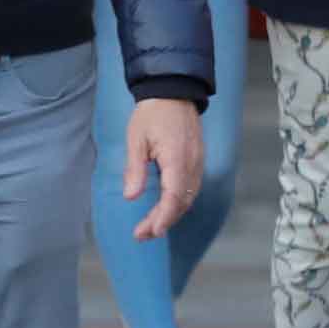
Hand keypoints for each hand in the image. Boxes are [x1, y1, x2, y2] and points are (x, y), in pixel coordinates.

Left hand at [117, 96, 203, 240]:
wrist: (173, 92)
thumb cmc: (152, 113)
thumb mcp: (136, 139)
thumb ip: (135, 169)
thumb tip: (131, 196)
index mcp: (178, 159)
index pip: (174, 196)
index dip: (164, 217)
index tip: (151, 231)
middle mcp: (193, 164)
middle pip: (182, 202)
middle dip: (163, 221)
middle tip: (142, 235)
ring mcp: (198, 163)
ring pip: (188, 197)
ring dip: (170, 215)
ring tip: (149, 228)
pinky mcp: (197, 161)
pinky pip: (190, 188)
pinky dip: (178, 203)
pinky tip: (164, 210)